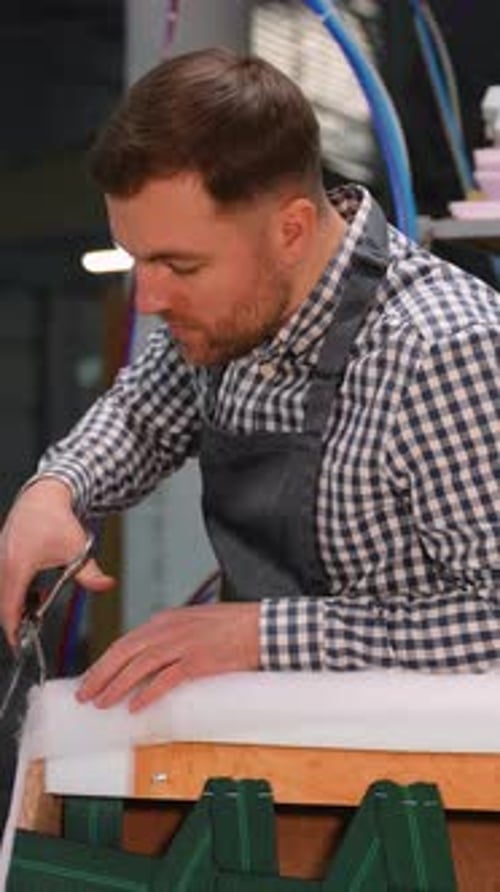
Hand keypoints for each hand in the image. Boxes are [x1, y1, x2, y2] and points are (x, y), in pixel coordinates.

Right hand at [0, 478, 114, 646]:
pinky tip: (34, 591)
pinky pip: (2, 581)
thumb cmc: (57, 520)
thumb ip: (91, 574)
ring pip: (2, 592)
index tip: (17, 643)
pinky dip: (13, 591)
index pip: (10, 607)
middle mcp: (3, 563)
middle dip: (15, 620)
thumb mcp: (78, 550)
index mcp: (18, 566)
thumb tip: (107, 585)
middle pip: (3, 603)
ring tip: (38, 605)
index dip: (13, 629)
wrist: (43, 497)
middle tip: (30, 630)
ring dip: (15, 604)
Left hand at [76, 601, 260, 711]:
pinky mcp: (198, 661)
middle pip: (125, 652)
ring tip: (103, 703)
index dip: (104, 662)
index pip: (125, 641)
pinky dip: (148, 693)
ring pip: (139, 666)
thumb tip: (148, 657)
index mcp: (165, 620)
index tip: (92, 678)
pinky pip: (166, 679)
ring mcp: (183, 644)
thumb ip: (169, 637)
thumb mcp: (192, 622)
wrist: (259, 626)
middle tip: (86, 695)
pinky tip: (136, 705)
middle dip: (101, 675)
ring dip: (117, 686)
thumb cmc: (231, 626)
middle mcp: (169, 629)